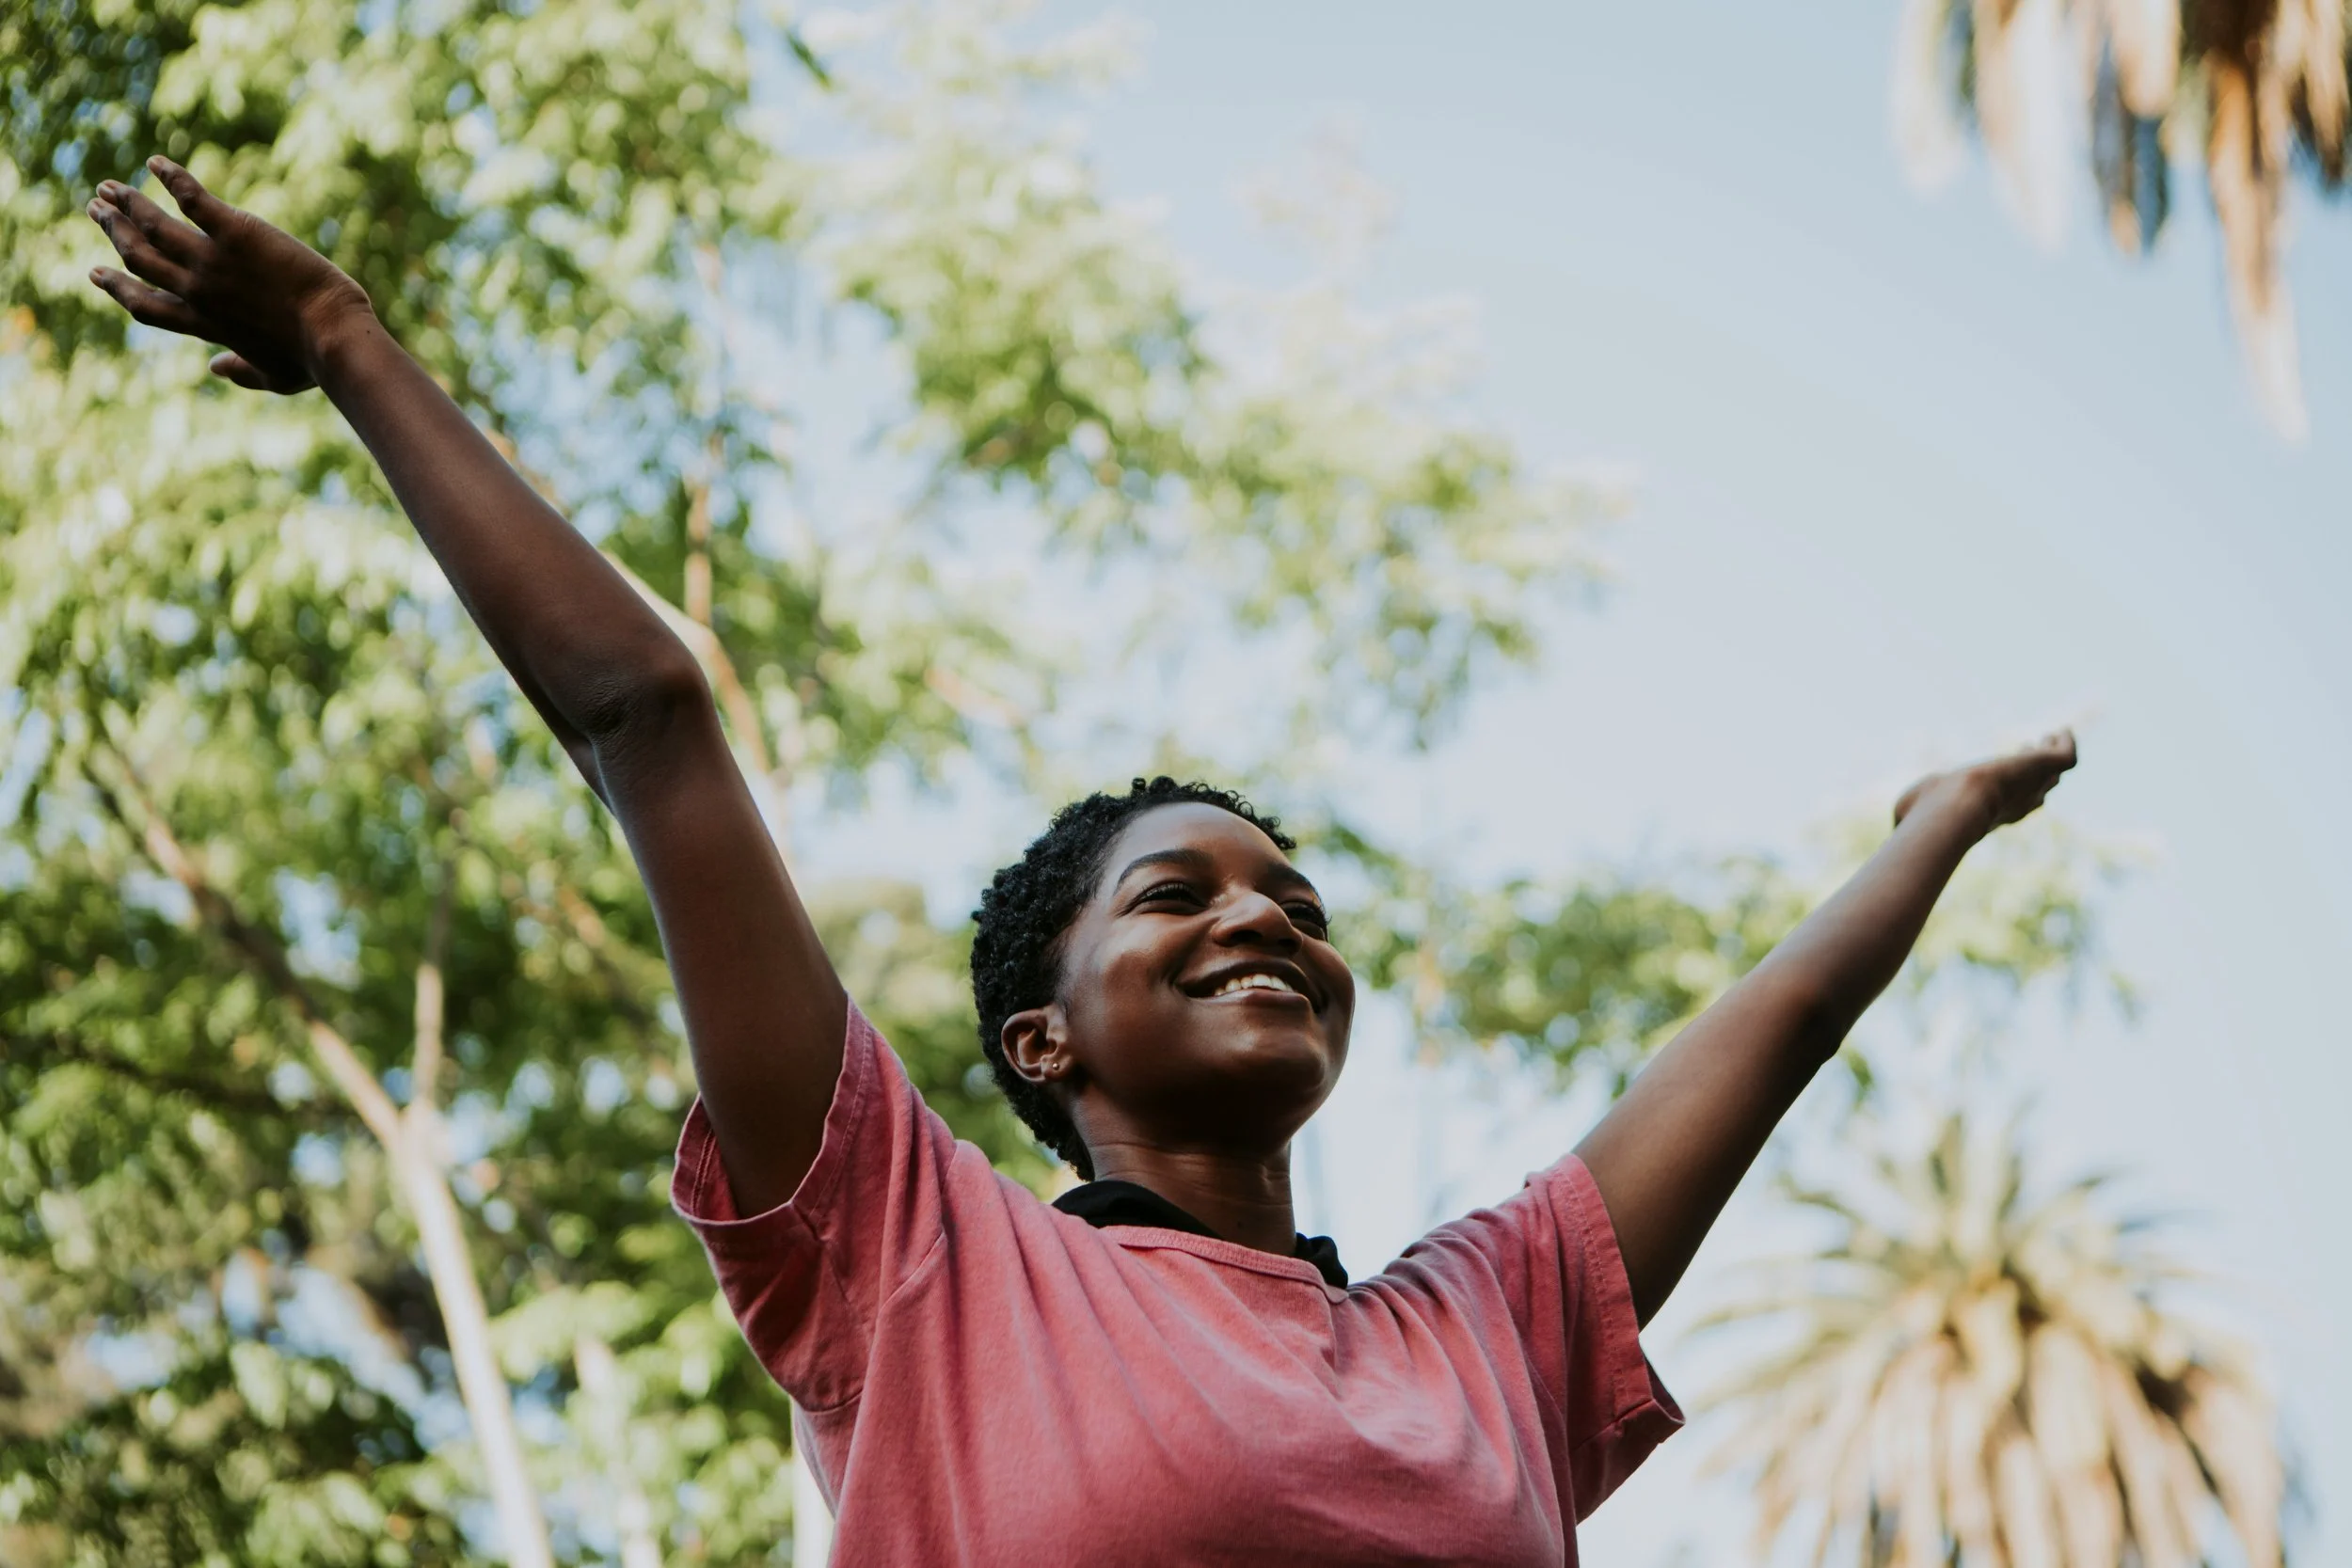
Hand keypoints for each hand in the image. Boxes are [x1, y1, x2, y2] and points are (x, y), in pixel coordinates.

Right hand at [85, 155, 373, 394]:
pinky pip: (192, 198)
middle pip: (140, 258)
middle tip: (96, 210)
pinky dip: (171, 178)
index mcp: (203, 324)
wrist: (332, 335)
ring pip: (153, 226)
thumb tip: (216, 368)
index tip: (96, 272)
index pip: (147, 305)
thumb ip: (240, 372)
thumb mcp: (273, 378)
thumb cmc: (311, 361)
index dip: (118, 287)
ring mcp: (212, 261)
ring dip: (127, 203)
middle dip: (114, 232)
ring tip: (109, 187)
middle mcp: (197, 291)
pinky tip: (156, 162)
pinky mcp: (235, 232)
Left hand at [1893, 728, 2076, 833]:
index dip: (2011, 793)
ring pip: (2053, 773)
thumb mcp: (1912, 812)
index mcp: (1988, 816)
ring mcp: (2030, 785)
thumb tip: (1895, 822)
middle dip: (2037, 775)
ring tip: (2050, 736)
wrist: (1951, 809)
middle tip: (2031, 752)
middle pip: (2038, 790)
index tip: (2003, 775)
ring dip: (2051, 755)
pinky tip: (2060, 730)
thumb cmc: (1929, 816)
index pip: (2010, 806)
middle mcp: (2014, 803)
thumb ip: (1908, 815)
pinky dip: (2066, 744)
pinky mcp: (2042, 766)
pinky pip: (2066, 756)